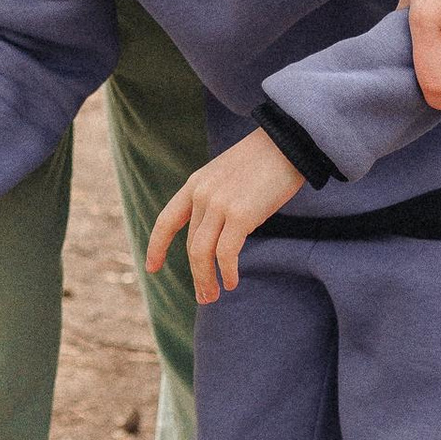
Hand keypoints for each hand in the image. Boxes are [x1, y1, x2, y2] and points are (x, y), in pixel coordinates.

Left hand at [145, 129, 302, 304]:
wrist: (289, 142)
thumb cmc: (266, 159)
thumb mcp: (228, 174)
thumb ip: (217, 198)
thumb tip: (219, 231)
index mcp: (196, 183)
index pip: (167, 220)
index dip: (157, 246)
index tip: (151, 267)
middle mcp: (202, 195)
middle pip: (190, 246)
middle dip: (196, 275)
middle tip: (203, 297)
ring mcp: (219, 204)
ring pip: (202, 253)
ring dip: (206, 279)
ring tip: (214, 295)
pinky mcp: (241, 215)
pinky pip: (226, 253)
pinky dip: (227, 272)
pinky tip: (232, 282)